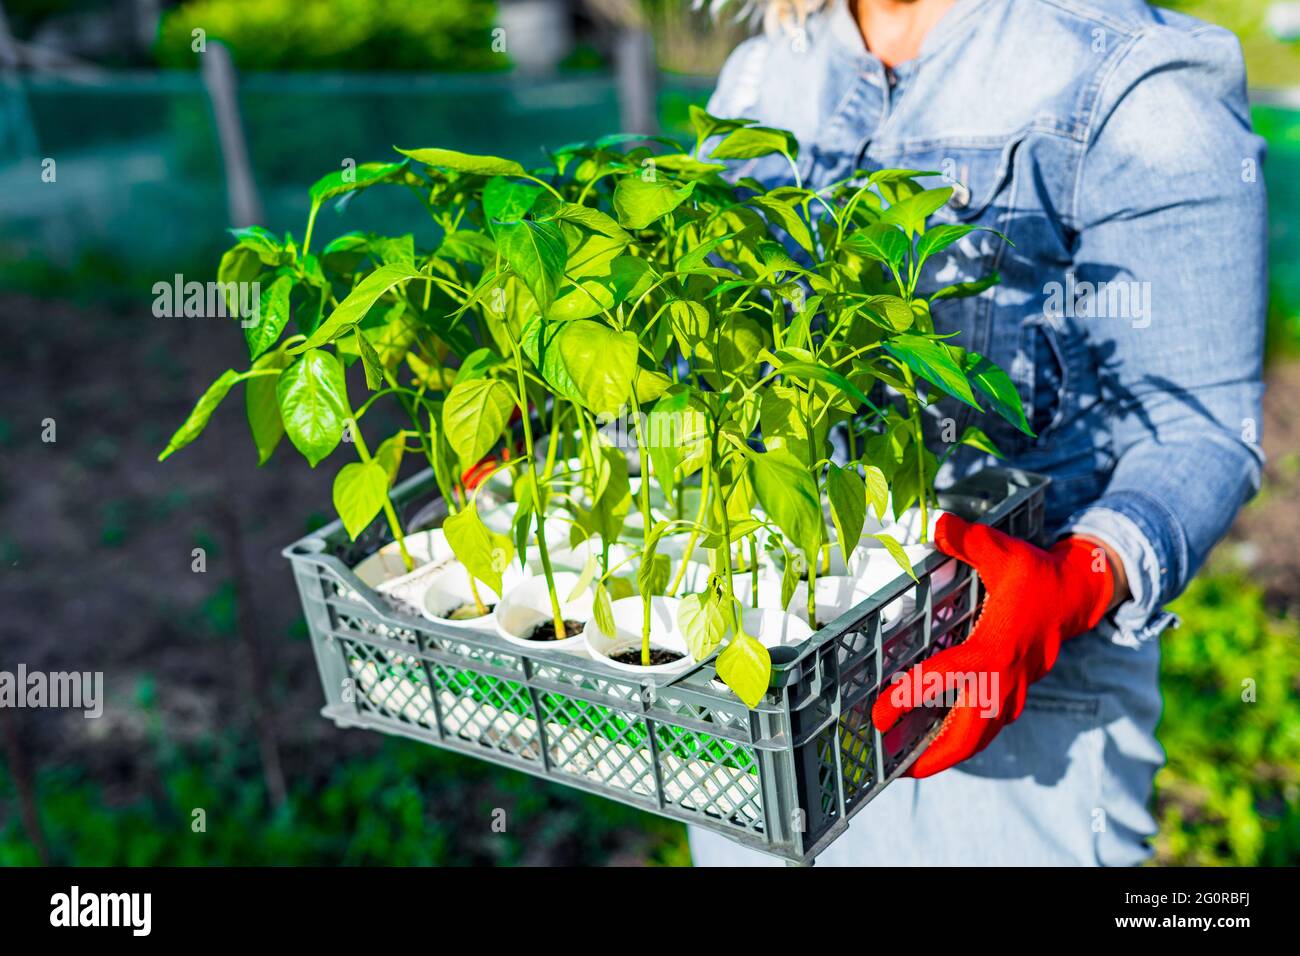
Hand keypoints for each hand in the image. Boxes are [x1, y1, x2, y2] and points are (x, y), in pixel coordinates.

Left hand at [870, 512, 1115, 777]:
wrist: (1077, 593)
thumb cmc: (1036, 574)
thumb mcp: (1004, 550)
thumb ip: (968, 539)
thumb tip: (940, 523)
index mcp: (994, 647)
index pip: (944, 679)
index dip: (909, 698)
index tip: (880, 714)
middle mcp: (1004, 677)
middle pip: (968, 734)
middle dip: (934, 758)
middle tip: (896, 767)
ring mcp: (1014, 689)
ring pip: (981, 737)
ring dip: (949, 754)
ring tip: (912, 764)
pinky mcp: (1017, 691)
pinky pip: (989, 727)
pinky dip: (965, 739)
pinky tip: (939, 740)